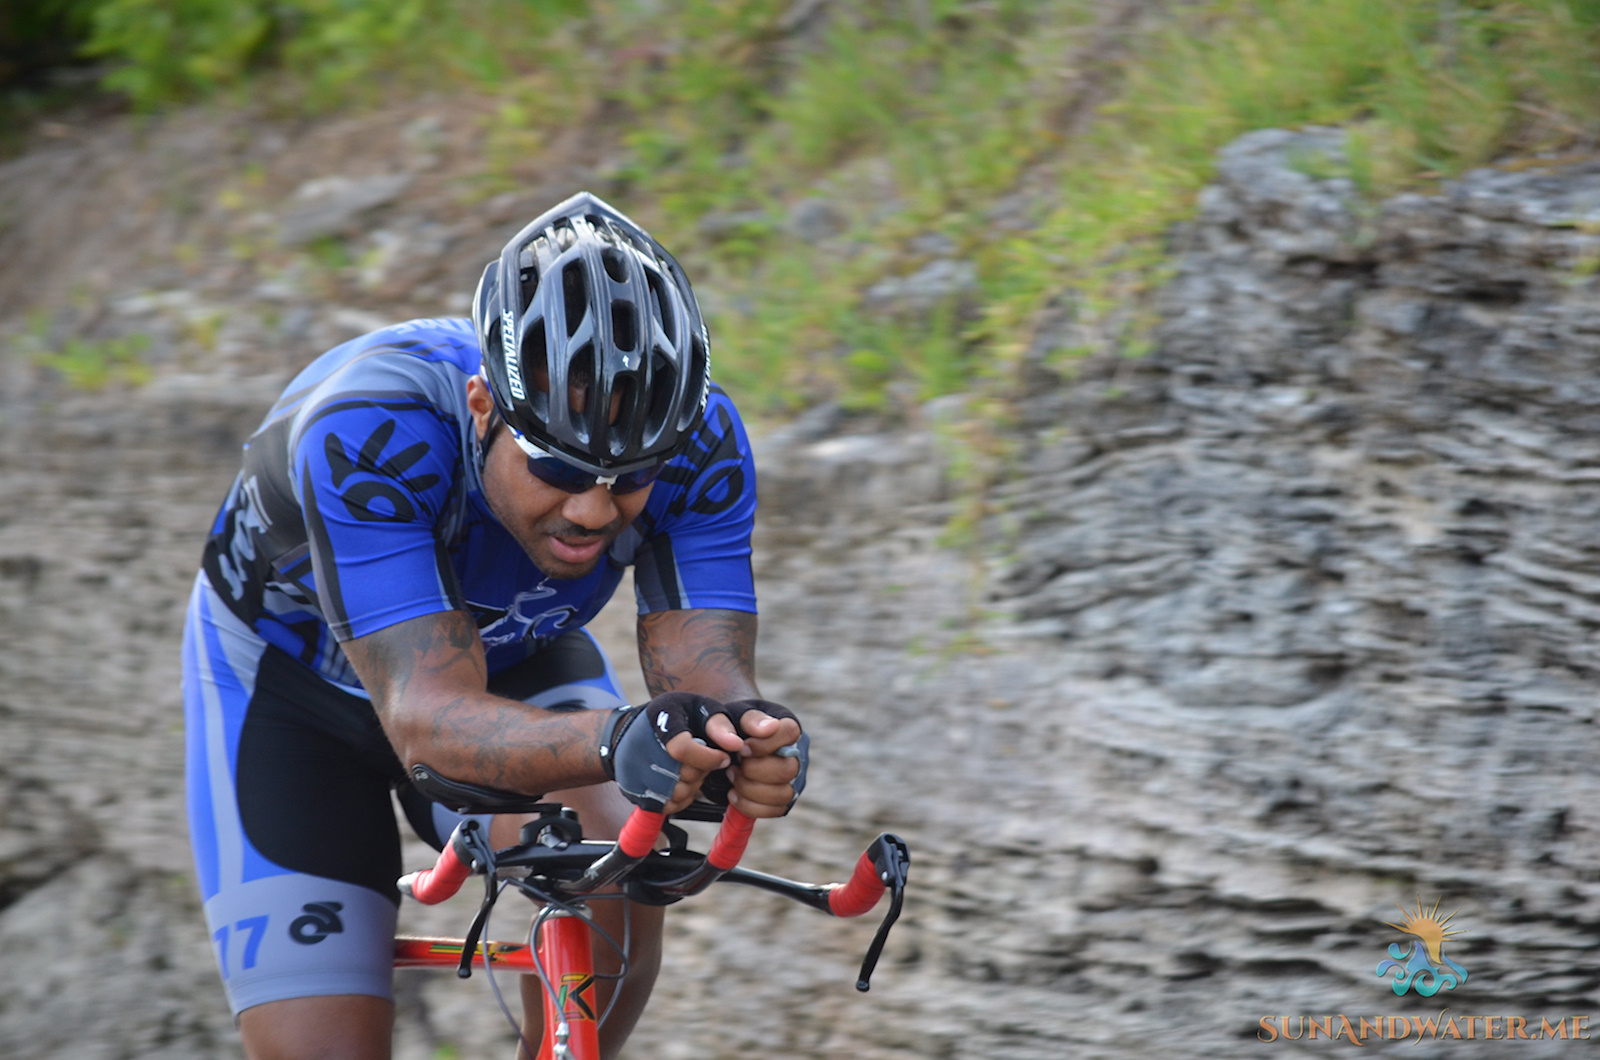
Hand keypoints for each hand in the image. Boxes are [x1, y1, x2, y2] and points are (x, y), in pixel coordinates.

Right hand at [601, 692, 732, 814]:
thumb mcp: (699, 708)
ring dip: (692, 785)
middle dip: (702, 770)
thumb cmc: (672, 718)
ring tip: (689, 769)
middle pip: (684, 774)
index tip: (723, 757)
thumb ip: (719, 724)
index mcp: (660, 719)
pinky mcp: (635, 791)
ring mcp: (636, 771)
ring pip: (678, 793)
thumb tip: (735, 744)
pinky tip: (680, 781)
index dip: (709, 758)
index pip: (682, 749)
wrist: (629, 731)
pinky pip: (668, 805)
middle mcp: (642, 747)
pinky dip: (681, 797)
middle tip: (702, 760)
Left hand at [708, 699, 806, 817]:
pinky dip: (749, 806)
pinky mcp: (783, 799)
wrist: (723, 748)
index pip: (790, 733)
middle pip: (788, 769)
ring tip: (732, 777)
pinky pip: (775, 810)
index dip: (764, 745)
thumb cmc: (727, 729)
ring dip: (750, 789)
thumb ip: (729, 722)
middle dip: (753, 771)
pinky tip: (733, 794)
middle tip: (735, 764)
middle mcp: (796, 753)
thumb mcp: (720, 718)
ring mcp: (792, 778)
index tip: (742, 749)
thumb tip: (765, 729)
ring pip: (783, 794)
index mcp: (785, 726)